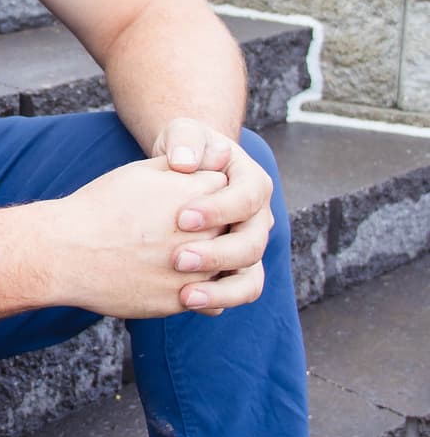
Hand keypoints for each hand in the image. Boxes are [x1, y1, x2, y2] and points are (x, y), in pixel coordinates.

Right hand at [54, 159, 234, 320]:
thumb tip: (202, 165)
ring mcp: (196, 270)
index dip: (209, 194)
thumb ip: (180, 167)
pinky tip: (169, 276)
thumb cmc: (101, 207)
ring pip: (222, 267)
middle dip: (212, 229)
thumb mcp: (142, 172)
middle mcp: (205, 233)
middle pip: (230, 230)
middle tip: (183, 229)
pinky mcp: (181, 300)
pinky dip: (196, 289)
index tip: (191, 200)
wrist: (66, 253)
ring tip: (176, 254)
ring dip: (208, 262)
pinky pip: (207, 298)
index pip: (227, 192)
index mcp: (198, 195)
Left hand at [152, 117, 273, 315]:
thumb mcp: (184, 135)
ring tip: (185, 295)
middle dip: (216, 254)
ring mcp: (247, 247)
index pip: (247, 198)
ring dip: (220, 290)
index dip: (218, 210)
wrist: (183, 170)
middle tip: (178, 258)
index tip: (181, 217)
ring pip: (251, 278)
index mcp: (253, 183)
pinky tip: (183, 302)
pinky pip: (234, 293)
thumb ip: (186, 140)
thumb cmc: (185, 149)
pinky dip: (215, 301)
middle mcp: (258, 219)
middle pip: (252, 244)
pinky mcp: (233, 270)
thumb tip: (185, 162)